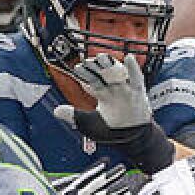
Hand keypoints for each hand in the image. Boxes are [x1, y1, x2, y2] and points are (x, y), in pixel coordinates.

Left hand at [53, 54, 174, 172]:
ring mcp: (126, 90)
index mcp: (102, 95)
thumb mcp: (88, 124)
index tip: (78, 67)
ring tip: (103, 57)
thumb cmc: (112, 131)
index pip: (91, 81)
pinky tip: (129, 58)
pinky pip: (137, 79)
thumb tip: (56, 111)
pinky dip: (134, 69)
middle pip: (103, 74)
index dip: (84, 74)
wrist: (132, 137)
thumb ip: (73, 117)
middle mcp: (113, 89)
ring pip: (117, 73)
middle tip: (88, 60)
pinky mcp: (138, 93)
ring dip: (110, 64)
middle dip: (96, 66)